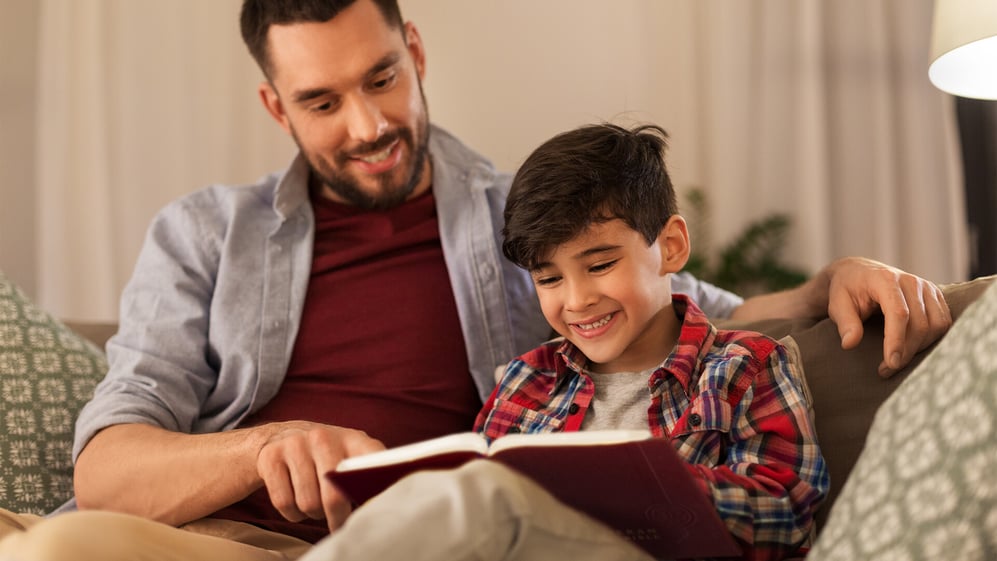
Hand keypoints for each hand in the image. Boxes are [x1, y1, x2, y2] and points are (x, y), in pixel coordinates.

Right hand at [255, 421, 384, 530]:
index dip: (377, 490)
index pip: (373, 463)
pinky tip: (296, 501)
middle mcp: (323, 437)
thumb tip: (381, 503)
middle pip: (335, 496)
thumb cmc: (326, 456)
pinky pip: (284, 502)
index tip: (374, 510)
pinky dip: (292, 512)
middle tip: (339, 522)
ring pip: (308, 503)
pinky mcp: (271, 457)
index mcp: (353, 439)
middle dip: (338, 517)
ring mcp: (295, 445)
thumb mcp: (351, 456)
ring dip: (313, 513)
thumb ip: (369, 474)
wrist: (280, 437)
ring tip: (316, 504)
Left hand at [823, 257, 951, 376]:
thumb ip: (845, 323)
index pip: (899, 313)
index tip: (891, 363)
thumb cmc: (846, 290)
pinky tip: (912, 349)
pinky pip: (943, 323)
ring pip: (936, 326)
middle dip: (906, 351)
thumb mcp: (837, 304)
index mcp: (885, 279)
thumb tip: (849, 344)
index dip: (897, 341)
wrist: (859, 273)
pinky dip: (931, 340)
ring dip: (920, 348)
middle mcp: (910, 281)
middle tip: (887, 370)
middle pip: (919, 323)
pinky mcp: (935, 296)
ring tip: (897, 360)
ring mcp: (926, 288)